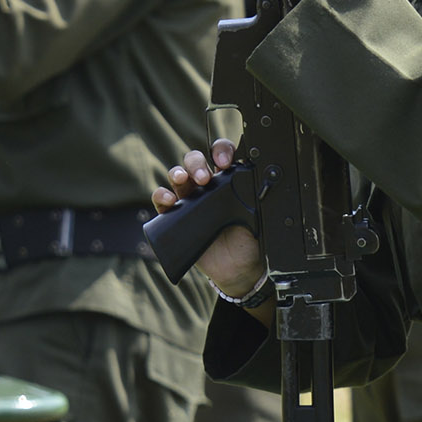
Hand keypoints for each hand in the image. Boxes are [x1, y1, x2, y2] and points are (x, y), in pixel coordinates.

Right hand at [152, 140, 269, 303]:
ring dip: (177, 173)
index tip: (225, 163)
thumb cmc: (250, 241)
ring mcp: (189, 200)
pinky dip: (161, 195)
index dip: (221, 151)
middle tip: (204, 178)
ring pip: (177, 176)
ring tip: (182, 180)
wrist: (238, 270)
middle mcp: (206, 187)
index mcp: (228, 181)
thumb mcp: (258, 216)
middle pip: (195, 161)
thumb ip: (256, 197)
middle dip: (196, 163)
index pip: (221, 154)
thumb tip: (261, 181)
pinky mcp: (174, 217)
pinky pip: (161, 201)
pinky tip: (169, 200)